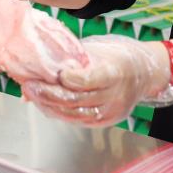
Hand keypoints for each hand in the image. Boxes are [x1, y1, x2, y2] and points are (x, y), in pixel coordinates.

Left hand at [21, 36, 170, 127]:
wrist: (143, 75)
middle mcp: (113, 96)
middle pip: (76, 100)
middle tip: (29, 85)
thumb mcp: (98, 50)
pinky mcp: (104, 122)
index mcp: (115, 72)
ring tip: (31, 95)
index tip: (53, 72)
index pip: (88, 80)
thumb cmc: (116, 57)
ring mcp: (110, 112)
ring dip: (48, 106)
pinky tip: (44, 104)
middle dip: (48, 94)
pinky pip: (77, 120)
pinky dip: (58, 113)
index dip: (68, 78)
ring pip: (73, 114)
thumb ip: (72, 58)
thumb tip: (41, 63)